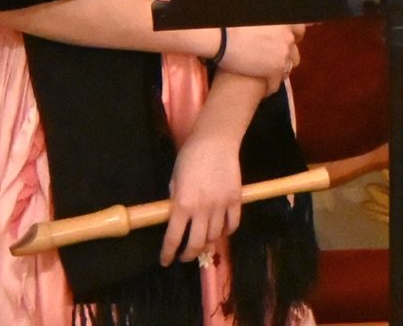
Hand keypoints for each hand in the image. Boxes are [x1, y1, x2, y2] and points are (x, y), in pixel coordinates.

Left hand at [161, 132, 240, 265]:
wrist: (215, 141)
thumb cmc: (190, 157)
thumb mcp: (174, 181)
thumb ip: (176, 202)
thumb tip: (177, 218)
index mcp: (182, 205)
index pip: (173, 238)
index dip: (168, 253)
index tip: (165, 261)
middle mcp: (202, 210)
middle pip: (196, 244)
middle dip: (188, 255)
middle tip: (184, 256)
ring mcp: (221, 206)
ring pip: (215, 236)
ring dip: (206, 243)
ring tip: (202, 242)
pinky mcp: (236, 199)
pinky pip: (233, 224)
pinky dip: (227, 231)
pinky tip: (221, 231)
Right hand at [216, 24, 301, 82]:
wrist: (222, 38)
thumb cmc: (234, 25)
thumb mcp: (258, 18)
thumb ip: (271, 24)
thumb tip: (271, 30)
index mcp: (285, 23)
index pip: (299, 31)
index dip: (292, 38)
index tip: (284, 43)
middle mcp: (288, 37)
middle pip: (294, 52)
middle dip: (285, 57)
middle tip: (272, 61)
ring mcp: (283, 54)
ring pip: (287, 68)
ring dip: (279, 72)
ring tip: (267, 76)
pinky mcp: (274, 70)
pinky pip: (276, 82)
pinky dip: (270, 86)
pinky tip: (262, 89)